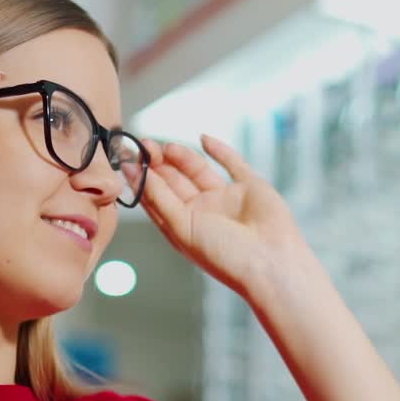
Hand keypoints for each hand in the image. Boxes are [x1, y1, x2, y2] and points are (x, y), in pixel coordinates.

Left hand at [137, 133, 309, 293]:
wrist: (270, 261)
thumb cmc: (224, 255)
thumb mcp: (181, 227)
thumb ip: (159, 198)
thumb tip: (136, 172)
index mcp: (184, 226)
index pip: (157, 197)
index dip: (143, 178)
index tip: (129, 158)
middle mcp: (204, 212)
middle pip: (175, 181)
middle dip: (158, 164)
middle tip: (145, 145)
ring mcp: (226, 198)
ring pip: (199, 170)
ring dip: (182, 156)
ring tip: (166, 146)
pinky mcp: (249, 186)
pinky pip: (232, 163)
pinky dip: (219, 150)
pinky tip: (203, 139)